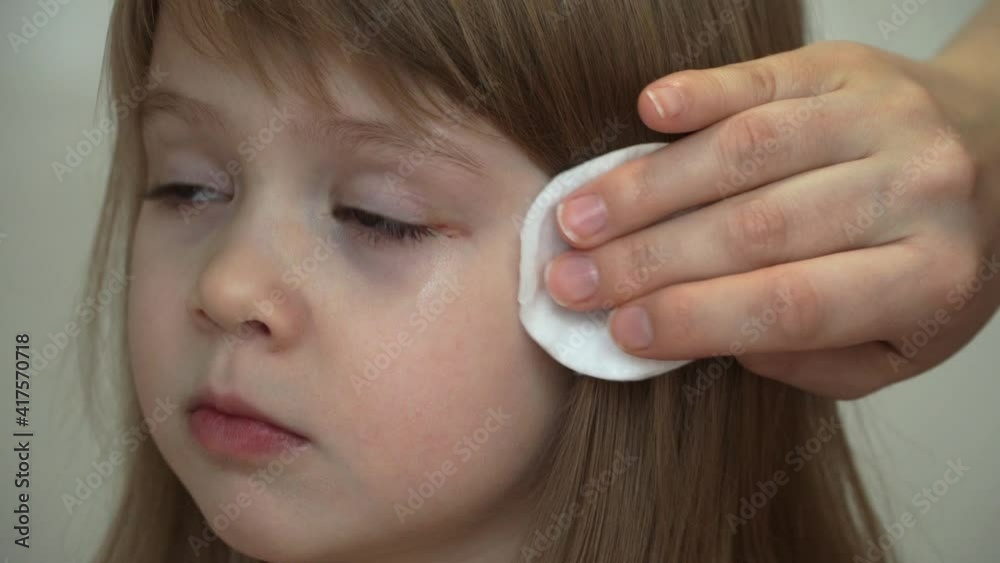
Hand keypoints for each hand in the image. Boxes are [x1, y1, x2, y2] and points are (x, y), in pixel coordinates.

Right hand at [543, 40, 999, 398]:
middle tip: (569, 280)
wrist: (997, 152)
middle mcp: (916, 189)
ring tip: (577, 217)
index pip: (792, 304)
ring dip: (648, 187)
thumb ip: (810, 358)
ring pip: (744, 153)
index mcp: (930, 277)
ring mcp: (880, 118)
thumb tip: (712, 334)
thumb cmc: (929, 260)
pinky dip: (699, 94)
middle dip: (646, 260)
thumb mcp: (896, 345)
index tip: (620, 330)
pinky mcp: (846, 67)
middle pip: (754, 229)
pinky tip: (646, 112)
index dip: (695, 319)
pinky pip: (762, 79)